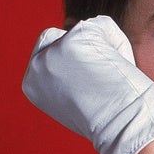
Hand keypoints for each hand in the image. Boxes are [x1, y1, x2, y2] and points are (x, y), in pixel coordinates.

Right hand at [21, 15, 153, 153]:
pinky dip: (119, 42)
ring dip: (105, 48)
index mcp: (31, 84)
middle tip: (104, 78)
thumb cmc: (108, 118)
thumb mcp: (74, 97)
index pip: (46, 50)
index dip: (74, 57)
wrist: (123, 127)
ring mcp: (54, 50)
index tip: (92, 80)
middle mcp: (35, 67)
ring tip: (110, 77)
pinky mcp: (76, 38)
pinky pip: (104, 26)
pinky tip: (118, 67)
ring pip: (86, 30)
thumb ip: (66, 74)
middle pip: (63, 33)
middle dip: (87, 49)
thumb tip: (74, 36)